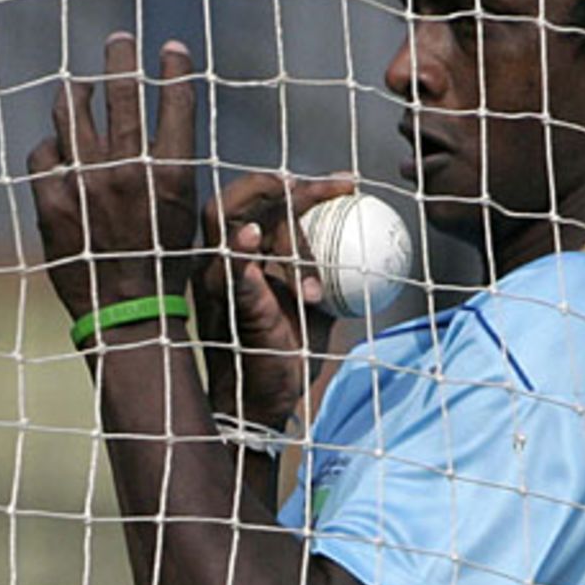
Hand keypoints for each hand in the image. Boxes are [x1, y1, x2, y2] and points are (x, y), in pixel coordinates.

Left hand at [27, 33, 196, 322]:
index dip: (174, 69)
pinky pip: (44, 154)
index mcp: (172, 174)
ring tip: (80, 86)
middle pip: (122, 92)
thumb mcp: (187, 216)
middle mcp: (128, 170)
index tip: (171, 48)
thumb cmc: (167, 269)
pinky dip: (51, 149)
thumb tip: (161, 138)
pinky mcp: (51, 200)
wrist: (129, 314)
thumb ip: (172, 174)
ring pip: (73, 111)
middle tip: (119, 41)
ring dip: (78, 92)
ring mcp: (86, 182)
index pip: (175, 102)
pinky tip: (57, 150)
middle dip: (121, 58)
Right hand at [195, 174, 354, 430]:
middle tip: (328, 192)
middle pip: (236, 202)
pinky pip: (232, 278)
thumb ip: (323, 266)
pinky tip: (253, 242)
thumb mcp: (310, 298)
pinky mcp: (227, 311)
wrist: (265, 402)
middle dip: (283, 189)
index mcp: (239, 255)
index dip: (299, 183)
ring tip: (315, 259)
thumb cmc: (285, 348)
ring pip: (237, 232)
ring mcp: (219, 286)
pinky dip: (241, 258)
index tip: (347, 182)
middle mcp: (221, 263)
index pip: (257, 200)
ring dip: (285, 234)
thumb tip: (364, 234)